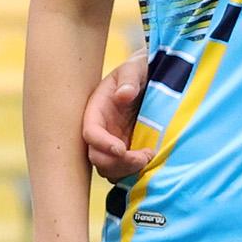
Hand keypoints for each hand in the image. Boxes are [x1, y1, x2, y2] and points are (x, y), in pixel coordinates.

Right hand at [80, 54, 149, 182]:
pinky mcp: (127, 151)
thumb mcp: (133, 69)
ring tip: (149, 157)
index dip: (102, 144)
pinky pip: (123, 170)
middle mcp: (102, 130)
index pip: (90, 133)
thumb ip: (129, 80)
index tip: (121, 149)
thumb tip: (124, 95)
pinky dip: (134, 172)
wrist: (150, 78)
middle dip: (118, 162)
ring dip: (127, 170)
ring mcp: (113, 142)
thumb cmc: (139, 71)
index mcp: (97, 111)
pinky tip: (151, 160)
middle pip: (97, 157)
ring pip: (109, 169)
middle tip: (143, 157)